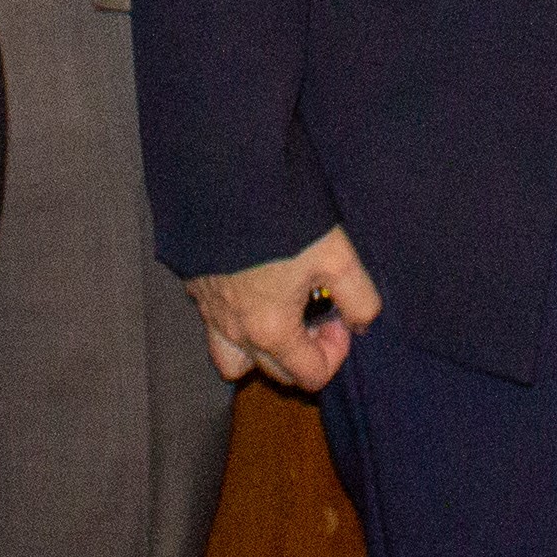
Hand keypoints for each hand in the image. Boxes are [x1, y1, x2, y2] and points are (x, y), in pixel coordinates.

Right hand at [185, 226, 379, 390]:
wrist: (223, 180)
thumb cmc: (283, 219)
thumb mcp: (338, 256)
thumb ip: (359, 298)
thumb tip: (360, 323)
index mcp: (271, 331)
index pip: (310, 376)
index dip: (336, 352)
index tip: (340, 316)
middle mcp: (236, 331)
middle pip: (275, 372)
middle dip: (304, 353)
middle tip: (317, 311)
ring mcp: (210, 312)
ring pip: (234, 359)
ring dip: (262, 349)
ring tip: (280, 313)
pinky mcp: (195, 288)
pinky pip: (215, 326)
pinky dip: (237, 321)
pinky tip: (255, 285)